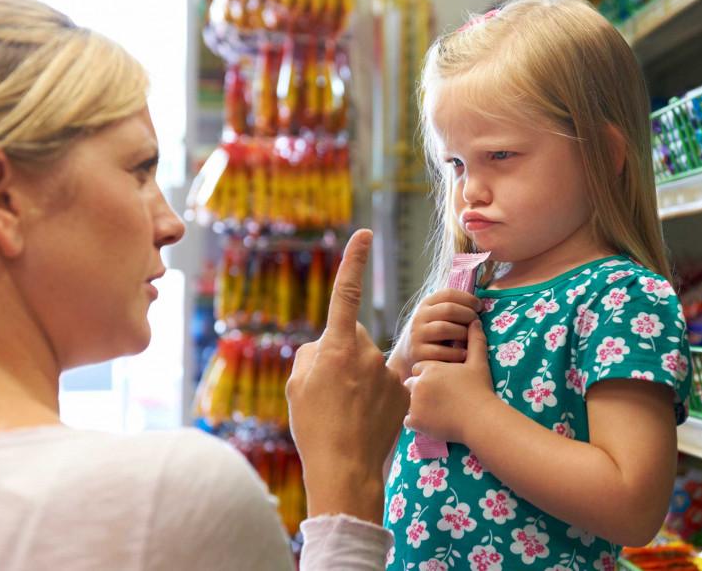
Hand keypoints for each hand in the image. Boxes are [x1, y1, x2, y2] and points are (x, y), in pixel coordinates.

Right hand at [286, 229, 409, 523]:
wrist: (345, 467)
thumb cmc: (314, 426)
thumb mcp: (297, 386)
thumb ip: (311, 355)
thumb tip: (325, 347)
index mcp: (337, 347)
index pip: (346, 293)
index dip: (354, 261)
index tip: (364, 234)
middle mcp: (366, 352)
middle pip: (352, 338)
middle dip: (342, 354)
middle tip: (329, 390)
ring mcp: (388, 372)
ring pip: (368, 363)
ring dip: (358, 378)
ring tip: (346, 411)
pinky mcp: (404, 391)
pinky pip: (385, 382)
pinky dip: (375, 395)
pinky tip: (365, 418)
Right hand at [388, 288, 481, 381]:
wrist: (410, 356)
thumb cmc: (434, 334)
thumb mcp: (438, 316)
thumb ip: (454, 308)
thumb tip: (480, 303)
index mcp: (427, 303)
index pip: (449, 293)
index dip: (468, 299)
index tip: (479, 307)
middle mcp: (420, 317)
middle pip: (449, 309)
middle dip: (468, 315)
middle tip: (477, 322)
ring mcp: (417, 334)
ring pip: (444, 328)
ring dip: (463, 333)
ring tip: (471, 338)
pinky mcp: (418, 353)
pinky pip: (441, 351)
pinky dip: (456, 353)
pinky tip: (465, 354)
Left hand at [404, 320, 498, 443]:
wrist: (480, 418)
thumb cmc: (480, 389)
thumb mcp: (478, 362)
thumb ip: (475, 340)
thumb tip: (475, 321)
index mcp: (430, 368)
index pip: (420, 368)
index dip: (429, 375)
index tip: (441, 382)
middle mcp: (418, 383)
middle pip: (411, 384)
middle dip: (420, 389)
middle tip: (437, 398)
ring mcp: (414, 403)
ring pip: (408, 402)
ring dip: (417, 405)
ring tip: (434, 410)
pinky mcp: (415, 421)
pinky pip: (408, 420)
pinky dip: (417, 422)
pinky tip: (431, 421)